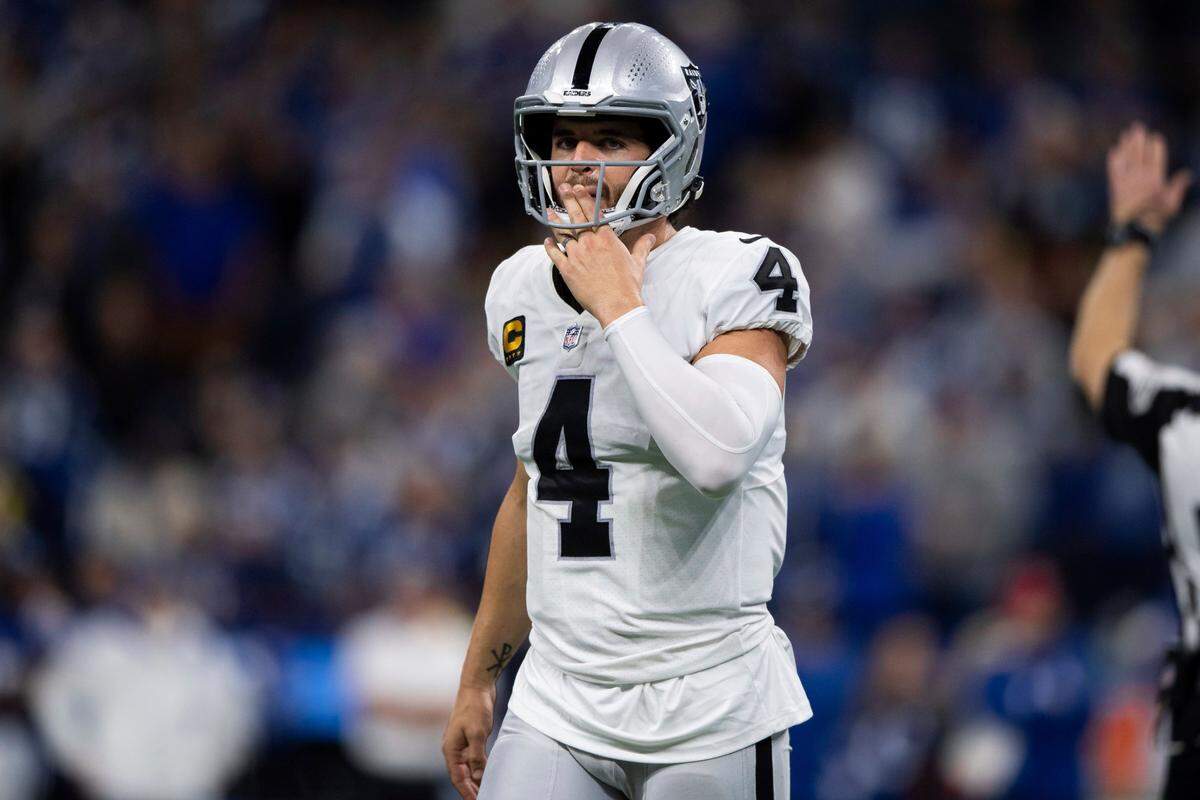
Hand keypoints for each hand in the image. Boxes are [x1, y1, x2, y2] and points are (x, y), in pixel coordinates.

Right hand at [442, 683, 495, 799]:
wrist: (477, 686)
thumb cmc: (475, 707)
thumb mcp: (477, 733)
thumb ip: (476, 755)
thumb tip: (477, 775)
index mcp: (451, 749)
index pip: (457, 777)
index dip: (466, 791)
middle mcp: (454, 748)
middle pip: (462, 775)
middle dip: (471, 788)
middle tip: (483, 798)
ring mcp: (461, 743)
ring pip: (468, 767)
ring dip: (476, 779)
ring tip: (486, 790)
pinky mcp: (470, 737)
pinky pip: (474, 758)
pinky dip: (479, 767)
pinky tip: (486, 773)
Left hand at [544, 183, 654, 327]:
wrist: (617, 304)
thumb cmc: (628, 285)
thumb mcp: (638, 262)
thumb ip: (642, 247)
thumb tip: (651, 237)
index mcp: (606, 238)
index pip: (593, 213)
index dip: (584, 199)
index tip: (578, 189)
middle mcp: (589, 243)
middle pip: (576, 217)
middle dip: (569, 200)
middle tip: (562, 188)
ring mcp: (576, 255)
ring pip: (563, 234)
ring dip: (555, 221)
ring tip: (549, 211)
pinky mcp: (567, 269)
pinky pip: (555, 254)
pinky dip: (550, 247)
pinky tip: (547, 240)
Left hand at [1108, 122, 1191, 234]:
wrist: (1133, 232)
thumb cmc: (1156, 219)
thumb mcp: (1172, 204)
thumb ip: (1178, 186)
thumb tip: (1187, 174)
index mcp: (1155, 180)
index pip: (1156, 157)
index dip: (1155, 145)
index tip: (1155, 136)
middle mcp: (1140, 178)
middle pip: (1139, 154)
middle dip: (1138, 139)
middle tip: (1137, 126)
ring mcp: (1126, 182)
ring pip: (1126, 159)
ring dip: (1126, 145)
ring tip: (1126, 133)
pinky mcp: (1115, 188)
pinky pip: (1114, 170)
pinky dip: (1114, 159)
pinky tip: (1114, 150)